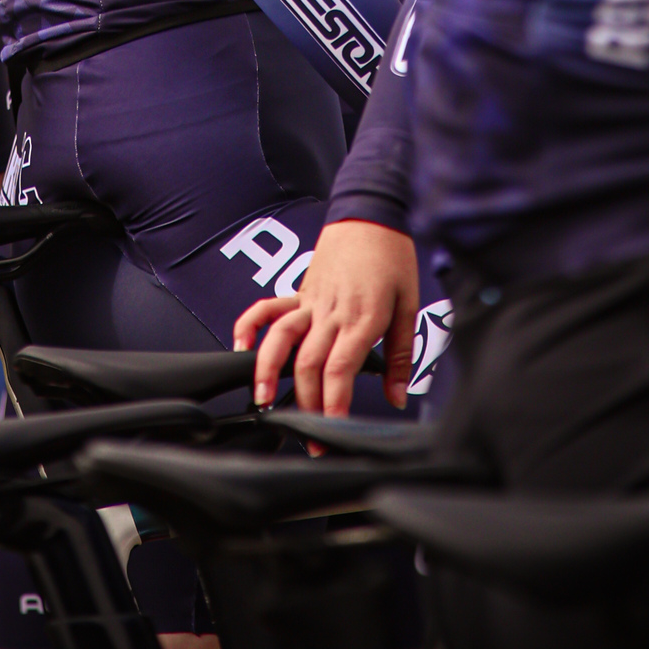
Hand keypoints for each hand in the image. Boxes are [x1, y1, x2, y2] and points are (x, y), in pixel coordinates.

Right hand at [232, 220, 418, 411]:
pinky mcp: (300, 290)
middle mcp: (331, 311)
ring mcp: (310, 300)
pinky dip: (249, 326)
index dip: (332, 403)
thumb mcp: (409, 305)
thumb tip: (397, 396)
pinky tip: (240, 348)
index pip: (339, 368)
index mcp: (361, 317)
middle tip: (309, 437)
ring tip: (262, 399)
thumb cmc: (393, 255)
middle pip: (308, 363)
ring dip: (267, 369)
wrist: (371, 210)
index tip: (331, 430)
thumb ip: (400, 356)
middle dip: (306, 404)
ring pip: (280, 337)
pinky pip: (268, 308)